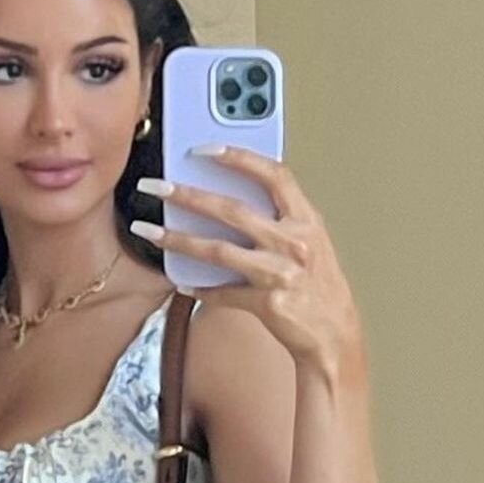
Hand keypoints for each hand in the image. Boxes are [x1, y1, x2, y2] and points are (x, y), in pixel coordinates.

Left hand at [130, 145, 364, 379]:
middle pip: (233, 210)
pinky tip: (181, 282)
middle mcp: (295, 243)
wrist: (335, 334)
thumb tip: (230, 197)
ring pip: (218, 250)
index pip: (274, 175)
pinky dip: (199, 287)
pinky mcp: (268, 303)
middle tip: (156, 185)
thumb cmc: (320, 286)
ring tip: (148, 230)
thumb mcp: (310, 241)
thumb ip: (280, 218)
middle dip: (187, 194)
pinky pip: (223, 292)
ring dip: (177, 239)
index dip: (240, 157)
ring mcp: (281, 274)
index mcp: (307, 221)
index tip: (205, 149)